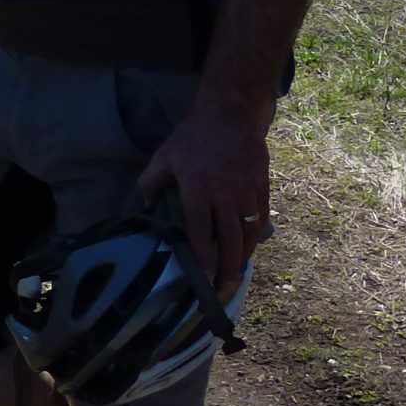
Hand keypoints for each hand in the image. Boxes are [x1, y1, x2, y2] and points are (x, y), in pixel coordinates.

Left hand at [137, 98, 270, 292]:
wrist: (230, 116)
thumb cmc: (193, 137)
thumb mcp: (164, 156)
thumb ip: (151, 182)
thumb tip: (143, 206)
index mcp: (198, 189)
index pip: (200, 230)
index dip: (202, 256)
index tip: (202, 275)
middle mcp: (224, 195)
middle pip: (228, 239)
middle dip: (226, 268)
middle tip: (221, 289)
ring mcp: (246, 192)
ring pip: (248, 234)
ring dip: (242, 258)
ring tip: (235, 276)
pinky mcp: (261, 187)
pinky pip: (261, 219)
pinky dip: (256, 238)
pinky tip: (249, 250)